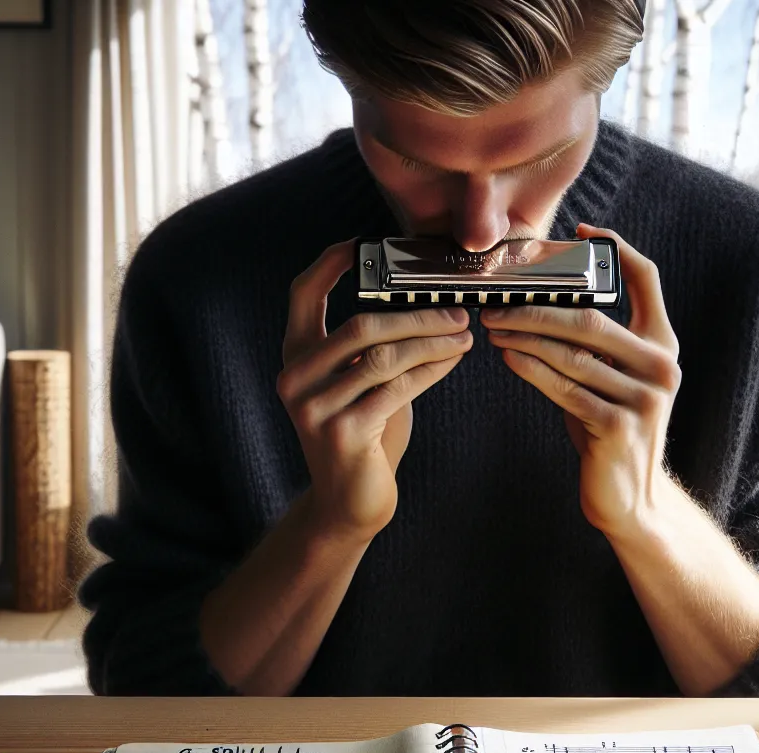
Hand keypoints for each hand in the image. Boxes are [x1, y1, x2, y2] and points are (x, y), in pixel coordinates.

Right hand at [278, 239, 472, 538]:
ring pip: (383, 358)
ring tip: (464, 334)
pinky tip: (453, 361)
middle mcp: (295, 378)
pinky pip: (396, 390)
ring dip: (432, 343)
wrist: (349, 503)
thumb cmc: (363, 434)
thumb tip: (422, 301)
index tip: (364, 244)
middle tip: (457, 310)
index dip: (330, 263)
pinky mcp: (341, 434)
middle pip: (360, 325)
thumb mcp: (358, 382)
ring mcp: (314, 408)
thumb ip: (370, 346)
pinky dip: (431, 371)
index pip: (302, 294)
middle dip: (416, 315)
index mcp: (294, 356)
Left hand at [483, 224, 681, 539]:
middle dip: (536, 306)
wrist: (630, 498)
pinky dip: (531, 370)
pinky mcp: (618, 426)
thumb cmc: (608, 428)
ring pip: (572, 354)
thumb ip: (594, 343)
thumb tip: (540, 300)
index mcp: (663, 345)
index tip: (582, 231)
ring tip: (492, 325)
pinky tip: (507, 357)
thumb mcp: (612, 377)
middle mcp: (661, 367)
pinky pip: (565, 388)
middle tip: (497, 300)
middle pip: (591, 317)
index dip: (618, 249)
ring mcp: (644, 399)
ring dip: (525, 336)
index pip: (647, 280)